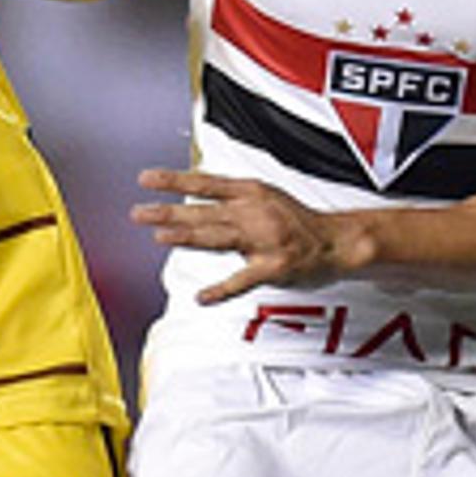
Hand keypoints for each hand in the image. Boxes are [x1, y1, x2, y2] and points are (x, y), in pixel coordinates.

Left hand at [137, 166, 353, 303]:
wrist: (337, 241)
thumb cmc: (299, 221)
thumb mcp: (266, 196)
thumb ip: (233, 198)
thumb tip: (197, 197)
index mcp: (251, 192)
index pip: (205, 183)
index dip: (174, 181)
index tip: (145, 179)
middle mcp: (255, 212)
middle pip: (204, 211)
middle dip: (169, 212)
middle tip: (138, 213)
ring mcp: (264, 240)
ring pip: (218, 237)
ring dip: (187, 237)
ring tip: (159, 236)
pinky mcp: (273, 267)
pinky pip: (242, 280)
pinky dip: (221, 290)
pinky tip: (201, 297)